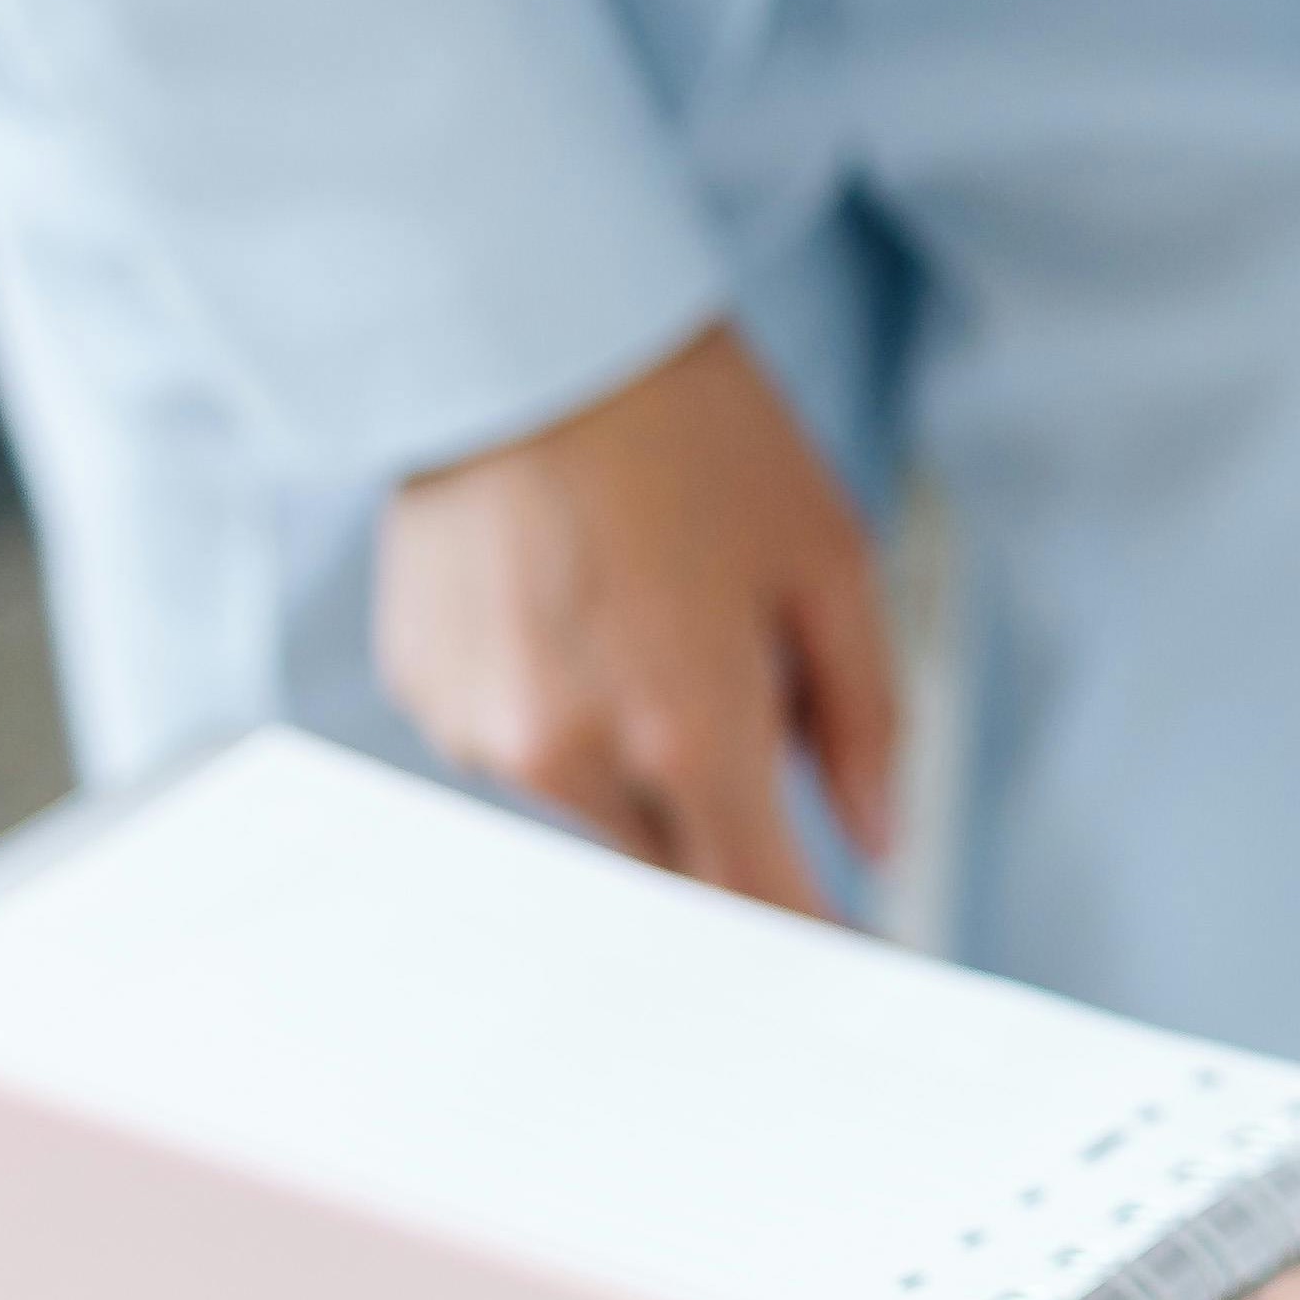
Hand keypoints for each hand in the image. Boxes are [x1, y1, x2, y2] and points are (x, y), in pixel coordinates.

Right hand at [376, 319, 898, 916]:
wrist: (529, 333)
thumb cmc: (696, 435)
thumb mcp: (829, 562)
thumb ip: (866, 719)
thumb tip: (877, 839)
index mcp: (689, 727)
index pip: (757, 901)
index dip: (810, 941)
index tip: (849, 965)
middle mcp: (571, 755)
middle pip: (673, 872)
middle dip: (729, 837)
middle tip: (759, 738)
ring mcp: (481, 732)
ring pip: (594, 810)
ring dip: (641, 765)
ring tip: (654, 620)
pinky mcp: (422, 696)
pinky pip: (517, 750)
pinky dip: (564, 715)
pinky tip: (576, 611)